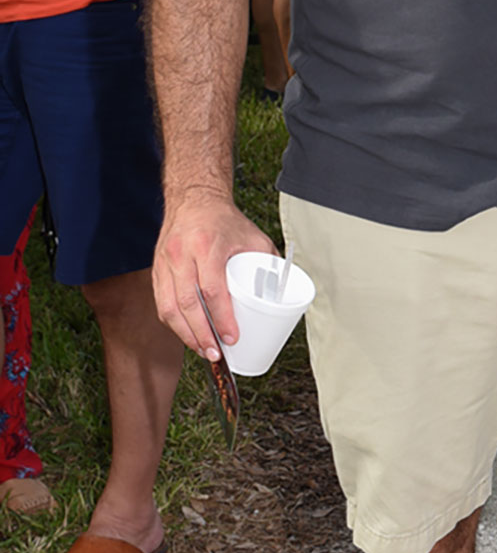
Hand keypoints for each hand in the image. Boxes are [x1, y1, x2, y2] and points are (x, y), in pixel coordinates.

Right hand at [154, 192, 275, 356]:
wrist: (194, 199)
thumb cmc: (225, 220)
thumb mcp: (254, 238)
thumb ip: (269, 264)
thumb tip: (284, 294)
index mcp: (207, 246)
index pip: (212, 289)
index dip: (221, 318)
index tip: (232, 337)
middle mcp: (182, 254)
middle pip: (187, 304)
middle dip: (202, 335)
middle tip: (217, 353)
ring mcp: (165, 262)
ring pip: (169, 307)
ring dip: (185, 334)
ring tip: (203, 350)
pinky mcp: (157, 269)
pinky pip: (161, 302)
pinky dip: (174, 323)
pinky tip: (187, 334)